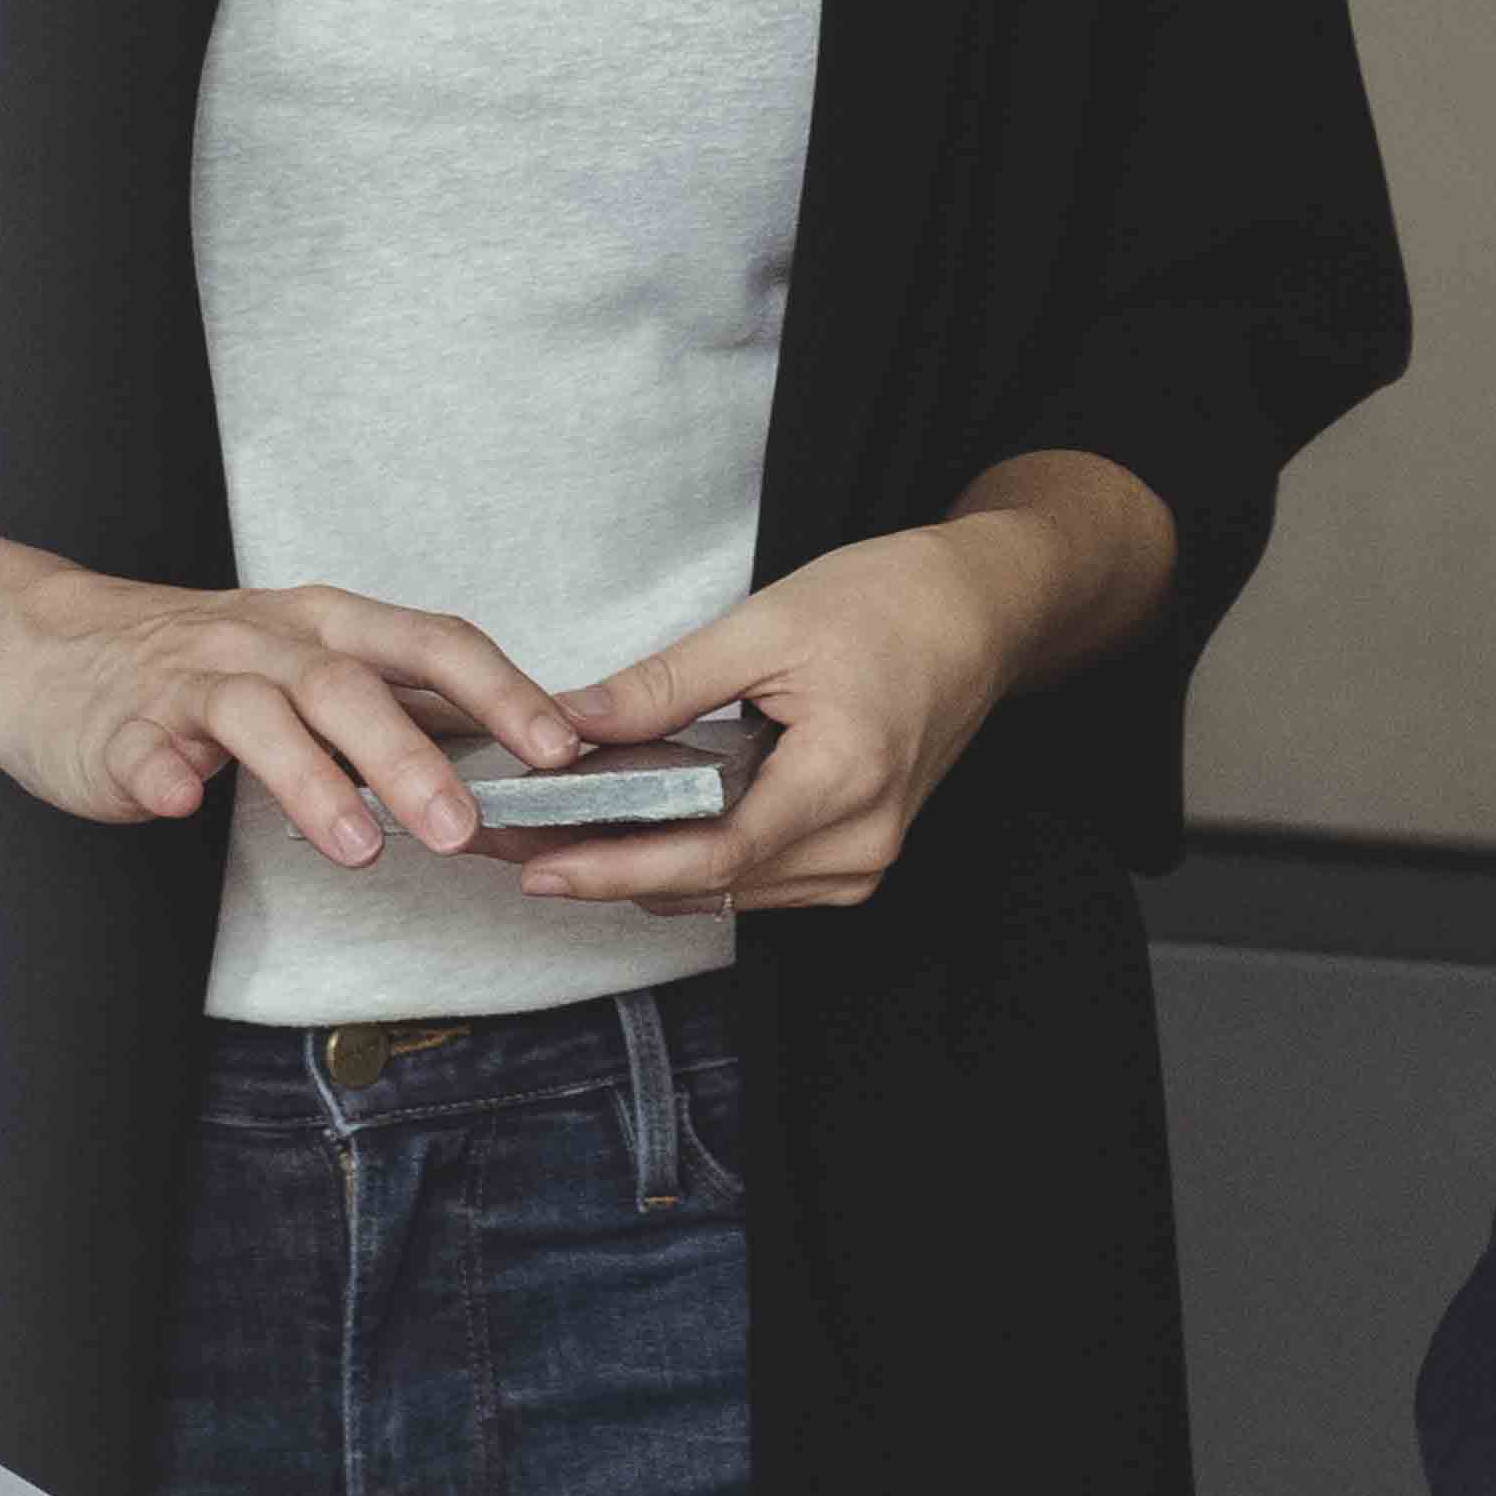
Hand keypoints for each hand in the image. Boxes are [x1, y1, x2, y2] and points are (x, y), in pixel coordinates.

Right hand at [0, 567, 585, 865]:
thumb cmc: (199, 664)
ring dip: (311, 782)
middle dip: (413, 757)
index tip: (559, 746)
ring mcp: (190, 683)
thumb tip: (515, 754)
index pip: (430, 643)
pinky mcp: (121, 728)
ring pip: (259, 717)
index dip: (500, 691)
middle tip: (463, 827)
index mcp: (326, 626)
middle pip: (350, 685)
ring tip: (356, 849)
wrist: (44, 647)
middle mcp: (266, 643)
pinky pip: (143, 751)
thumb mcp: (307, 662)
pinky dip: (162, 777)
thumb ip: (397, 706)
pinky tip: (179, 806)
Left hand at [498, 531, 1010, 919]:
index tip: (540, 866)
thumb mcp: (768, 625)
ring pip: (731, 891)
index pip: (712, 854)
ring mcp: (865, 859)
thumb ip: (666, 685)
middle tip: (513, 850)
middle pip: (713, 884)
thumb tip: (570, 722)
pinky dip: (694, 863)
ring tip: (554, 843)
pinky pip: (759, 879)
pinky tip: (635, 836)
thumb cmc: (892, 603)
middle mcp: (861, 841)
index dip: (617, 867)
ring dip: (644, 872)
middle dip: (606, 871)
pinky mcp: (858, 856)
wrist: (982, 611)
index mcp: (844, 778)